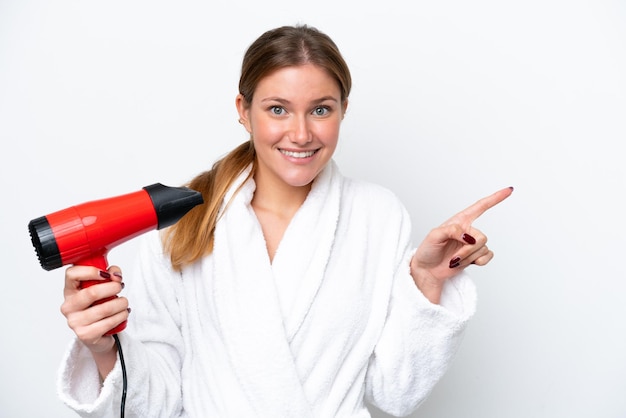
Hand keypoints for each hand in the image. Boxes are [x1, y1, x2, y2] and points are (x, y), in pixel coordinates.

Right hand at [60, 265, 128, 353]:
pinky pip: (109, 322)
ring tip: (124, 303)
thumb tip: (115, 275)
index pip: (71, 274)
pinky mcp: (86, 335)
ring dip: (121, 303)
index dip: (90, 271)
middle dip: (112, 287)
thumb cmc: (99, 307)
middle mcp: (69, 307)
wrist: (98, 334)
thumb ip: (110, 275)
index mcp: (70, 291)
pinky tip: (123, 313)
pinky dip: (121, 315)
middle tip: (120, 287)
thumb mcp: (102, 287)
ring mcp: (76, 322)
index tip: (106, 273)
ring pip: (104, 308)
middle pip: (91, 292)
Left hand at [410, 187, 512, 303]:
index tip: (509, 190)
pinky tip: (468, 263)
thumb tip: (468, 236)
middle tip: (454, 257)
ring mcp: (472, 244)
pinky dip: (479, 262)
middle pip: (482, 238)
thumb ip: (451, 230)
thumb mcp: (434, 235)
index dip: (495, 198)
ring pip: (483, 249)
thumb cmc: (428, 251)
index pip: (480, 206)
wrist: (427, 270)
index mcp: (459, 221)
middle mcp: (468, 231)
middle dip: (468, 250)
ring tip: (454, 260)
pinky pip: (488, 256)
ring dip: (468, 258)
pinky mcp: (475, 256)